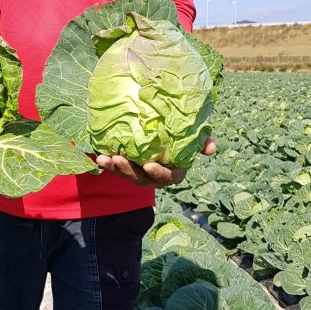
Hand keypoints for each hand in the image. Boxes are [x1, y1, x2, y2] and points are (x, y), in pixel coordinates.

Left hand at [95, 136, 216, 188]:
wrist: (158, 130)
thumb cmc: (179, 135)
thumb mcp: (191, 137)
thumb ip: (201, 141)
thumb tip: (211, 148)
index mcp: (174, 171)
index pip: (170, 177)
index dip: (159, 173)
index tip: (149, 165)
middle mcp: (156, 176)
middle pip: (143, 179)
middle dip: (130, 171)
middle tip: (119, 159)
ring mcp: (140, 172)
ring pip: (127, 175)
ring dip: (115, 169)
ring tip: (105, 158)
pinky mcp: (126, 167)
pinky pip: (115, 169)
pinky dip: (107, 165)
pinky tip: (99, 156)